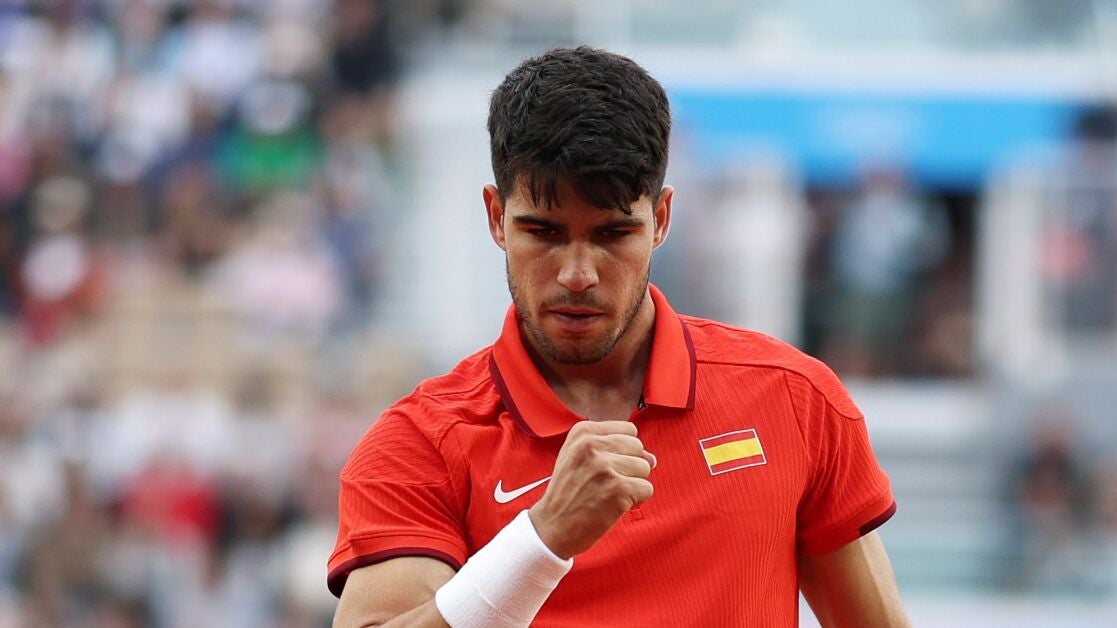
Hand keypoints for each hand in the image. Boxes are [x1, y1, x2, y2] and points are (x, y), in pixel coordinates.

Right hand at [528, 420, 655, 558]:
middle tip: (606, 483)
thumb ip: (614, 450)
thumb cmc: (569, 492)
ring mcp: (605, 466)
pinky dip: (637, 500)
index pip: (628, 430)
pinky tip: (615, 505)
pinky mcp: (618, 489)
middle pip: (638, 447)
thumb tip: (652, 458)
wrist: (552, 526)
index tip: (605, 466)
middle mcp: (592, 445)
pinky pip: (647, 489)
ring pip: (645, 467)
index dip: (623, 451)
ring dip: (633, 484)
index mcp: (583, 432)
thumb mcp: (579, 458)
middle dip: (629, 467)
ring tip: (609, 494)